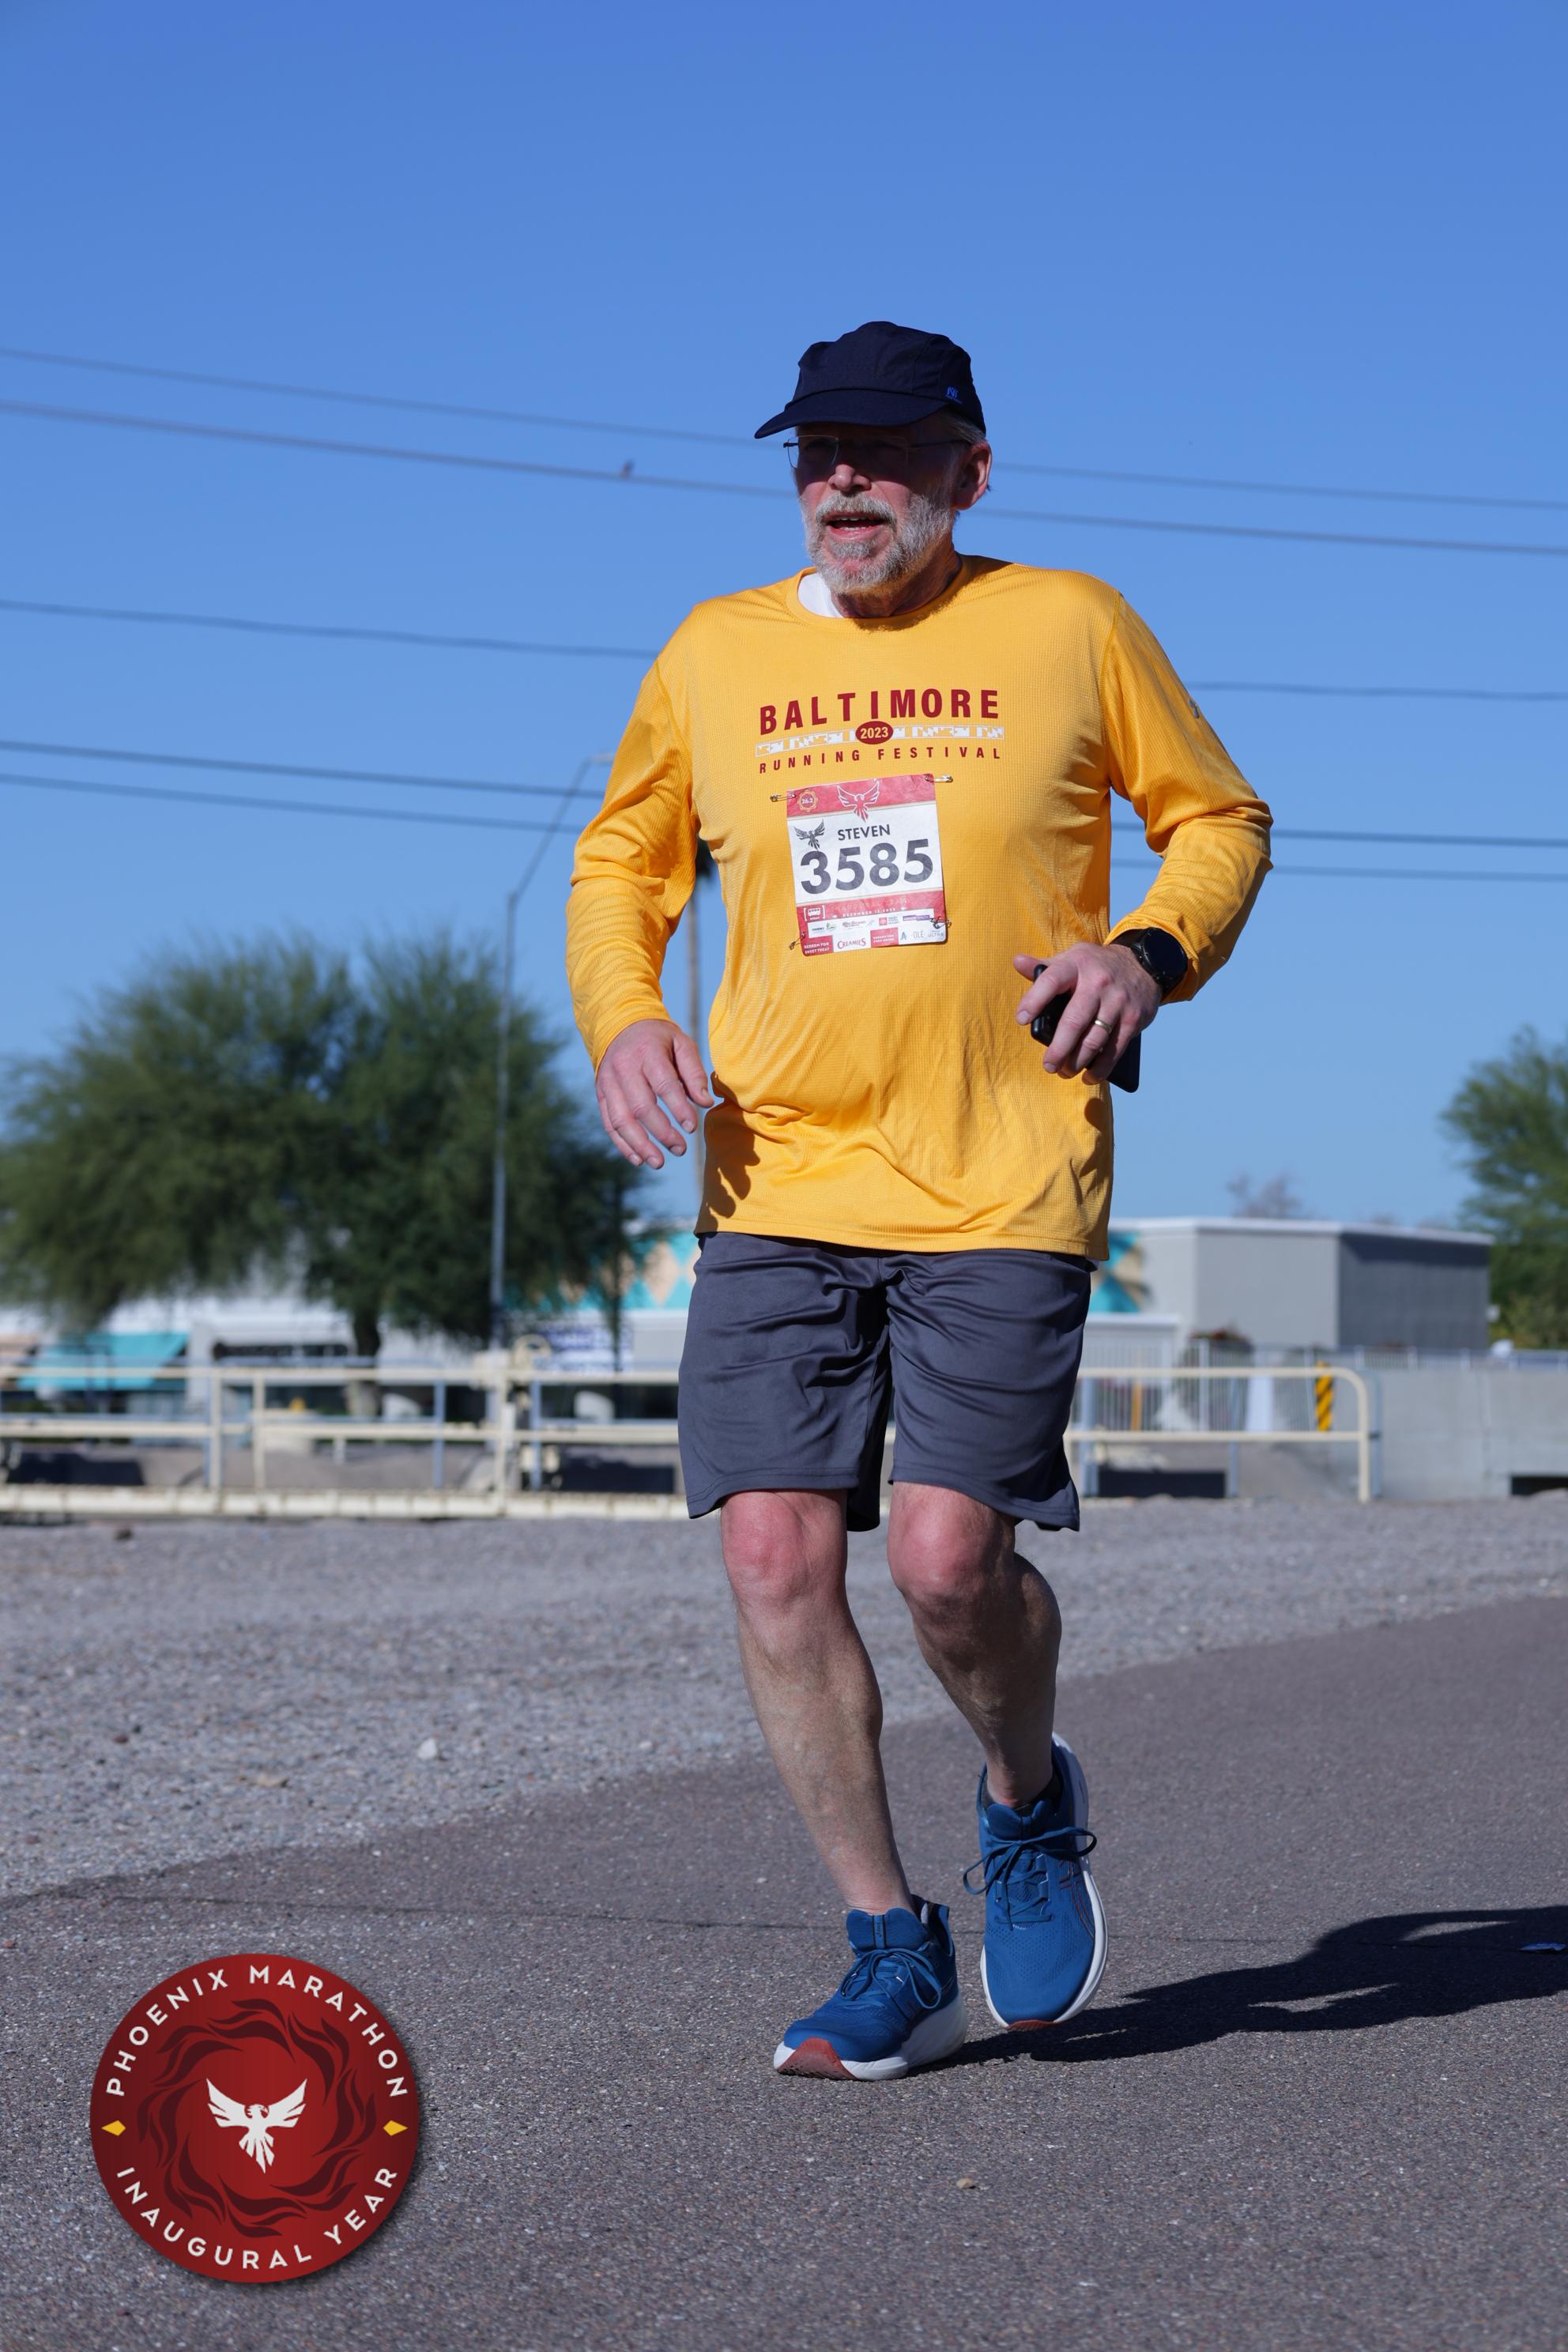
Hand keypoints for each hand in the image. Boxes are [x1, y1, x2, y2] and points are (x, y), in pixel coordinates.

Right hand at [595, 1018, 713, 1168]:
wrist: (619, 1025)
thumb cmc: (658, 1038)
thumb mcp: (681, 1043)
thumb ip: (694, 1072)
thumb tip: (705, 1102)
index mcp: (647, 1052)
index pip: (663, 1084)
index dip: (678, 1108)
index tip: (692, 1128)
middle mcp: (623, 1068)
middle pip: (641, 1106)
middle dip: (662, 1132)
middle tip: (681, 1149)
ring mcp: (608, 1082)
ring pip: (621, 1120)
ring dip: (640, 1145)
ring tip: (659, 1162)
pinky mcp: (600, 1094)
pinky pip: (609, 1124)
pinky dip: (623, 1144)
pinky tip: (638, 1159)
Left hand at [1013, 943, 1161, 1080]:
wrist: (1143, 964)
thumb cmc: (1096, 966)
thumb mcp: (1071, 958)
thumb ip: (1043, 966)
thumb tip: (1016, 961)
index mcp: (1076, 965)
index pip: (1051, 980)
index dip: (1034, 1000)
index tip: (1022, 1019)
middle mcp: (1097, 982)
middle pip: (1074, 1020)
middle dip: (1059, 1048)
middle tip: (1048, 1065)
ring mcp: (1117, 1001)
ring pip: (1094, 1039)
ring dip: (1077, 1061)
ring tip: (1064, 1072)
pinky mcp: (1133, 1019)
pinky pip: (1114, 1049)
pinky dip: (1101, 1067)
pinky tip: (1089, 1076)